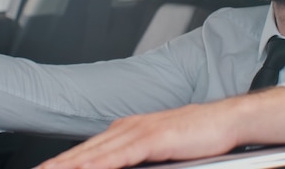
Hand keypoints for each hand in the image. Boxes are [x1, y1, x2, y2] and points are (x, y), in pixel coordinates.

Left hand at [36, 88, 284, 168]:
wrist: (226, 120)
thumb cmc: (198, 136)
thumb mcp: (161, 150)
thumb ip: (139, 158)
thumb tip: (121, 165)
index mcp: (127, 129)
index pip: (89, 150)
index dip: (64, 163)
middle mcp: (128, 127)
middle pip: (85, 151)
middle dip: (59, 165)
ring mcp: (139, 131)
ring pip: (96, 153)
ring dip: (70, 165)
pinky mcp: (152, 137)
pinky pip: (119, 154)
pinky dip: (99, 163)